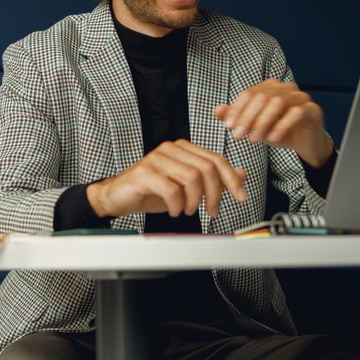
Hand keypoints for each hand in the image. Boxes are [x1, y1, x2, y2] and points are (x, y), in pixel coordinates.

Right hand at [86, 139, 247, 219]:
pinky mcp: (144, 173)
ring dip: (194, 200)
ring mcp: (156, 159)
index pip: (216, 159)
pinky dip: (177, 205)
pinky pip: (171, 189)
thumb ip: (213, 179)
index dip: (231, 179)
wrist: (118, 197)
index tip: (240, 196)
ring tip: (187, 210)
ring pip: (191, 177)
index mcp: (183, 148)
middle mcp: (170, 149)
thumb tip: (241, 174)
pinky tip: (174, 211)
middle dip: (215, 193)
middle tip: (211, 210)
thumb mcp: (187, 187)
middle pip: (207, 167)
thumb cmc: (151, 191)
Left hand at [213, 79, 333, 167]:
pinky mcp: (313, 109)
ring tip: (254, 139)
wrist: (305, 144)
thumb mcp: (254, 126)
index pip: (249, 93)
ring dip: (263, 122)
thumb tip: (216, 110)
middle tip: (238, 136)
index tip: (228, 127)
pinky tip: (273, 139)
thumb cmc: (278, 132)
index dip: (237, 109)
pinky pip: (296, 113)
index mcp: (270, 87)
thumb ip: (236, 117)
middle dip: (248, 117)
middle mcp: (286, 87)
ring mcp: (301, 97)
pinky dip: (282, 126)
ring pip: (278, 102)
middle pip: (262, 96)